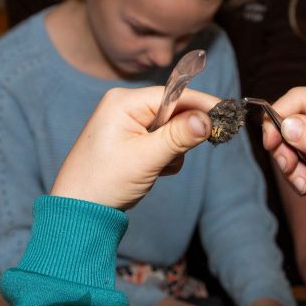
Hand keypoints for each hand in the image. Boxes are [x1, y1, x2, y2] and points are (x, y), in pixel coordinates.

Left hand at [51, 86, 218, 209]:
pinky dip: (166, 157)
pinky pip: (163, 142)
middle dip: (184, 132)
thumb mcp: (146, 158)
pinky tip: (154, 171)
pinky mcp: (132, 141)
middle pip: (174, 110)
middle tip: (207, 142)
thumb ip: (178, 136)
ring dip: (174, 149)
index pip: (173, 94)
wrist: (78, 210)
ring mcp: (128, 124)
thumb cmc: (104, 182)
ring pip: (171, 128)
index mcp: (123, 102)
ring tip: (158, 167)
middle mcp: (125, 107)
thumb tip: (208, 120)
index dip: (202, 103)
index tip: (227, 112)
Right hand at [263, 84, 305, 207]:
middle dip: (284, 146)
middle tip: (289, 168)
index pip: (299, 98)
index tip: (271, 142)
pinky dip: (294, 170)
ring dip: (289, 162)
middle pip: (289, 117)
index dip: (278, 117)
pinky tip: (305, 184)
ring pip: (287, 138)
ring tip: (302, 183)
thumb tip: (286, 125)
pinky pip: (293, 152)